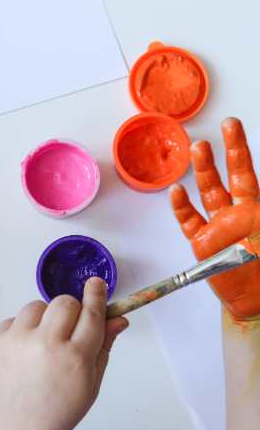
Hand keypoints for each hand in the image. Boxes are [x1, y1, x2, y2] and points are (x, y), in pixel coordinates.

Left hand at [0, 279, 127, 429]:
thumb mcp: (90, 384)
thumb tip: (118, 317)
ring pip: (37, 306)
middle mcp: (46, 344)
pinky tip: (23, 354)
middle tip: (67, 329)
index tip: (96, 283)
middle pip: (64, 302)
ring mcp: (18, 341)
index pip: (91, 313)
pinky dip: (20, 331)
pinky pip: (13, 320)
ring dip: (44, 319)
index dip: (95, 295)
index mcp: (76, 358)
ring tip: (42, 345)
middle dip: (70, 310)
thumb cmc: (59, 410)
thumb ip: (104, 347)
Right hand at [170, 118, 259, 321]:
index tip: (232, 126)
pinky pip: (189, 221)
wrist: (256, 303)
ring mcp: (218, 228)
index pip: (246, 173)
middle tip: (219, 129)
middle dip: (224, 152)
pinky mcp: (202, 245)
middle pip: (228, 176)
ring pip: (207, 193)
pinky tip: (177, 192)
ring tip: (199, 149)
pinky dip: (181, 207)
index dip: (239, 149)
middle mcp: (236, 214)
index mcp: (257, 210)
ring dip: (203, 171)